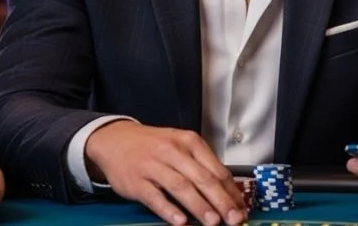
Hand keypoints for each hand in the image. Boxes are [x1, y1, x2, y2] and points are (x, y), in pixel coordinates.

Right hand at [85, 120, 246, 225]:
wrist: (115, 140)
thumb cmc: (153, 146)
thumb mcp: (180, 145)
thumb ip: (202, 166)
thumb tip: (227, 192)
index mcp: (189, 142)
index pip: (216, 168)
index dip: (231, 191)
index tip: (241, 207)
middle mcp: (173, 151)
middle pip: (202, 178)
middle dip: (220, 201)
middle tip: (233, 218)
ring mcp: (154, 165)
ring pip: (181, 187)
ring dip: (199, 206)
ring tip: (213, 221)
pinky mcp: (136, 181)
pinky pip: (155, 197)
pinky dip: (169, 210)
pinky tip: (180, 221)